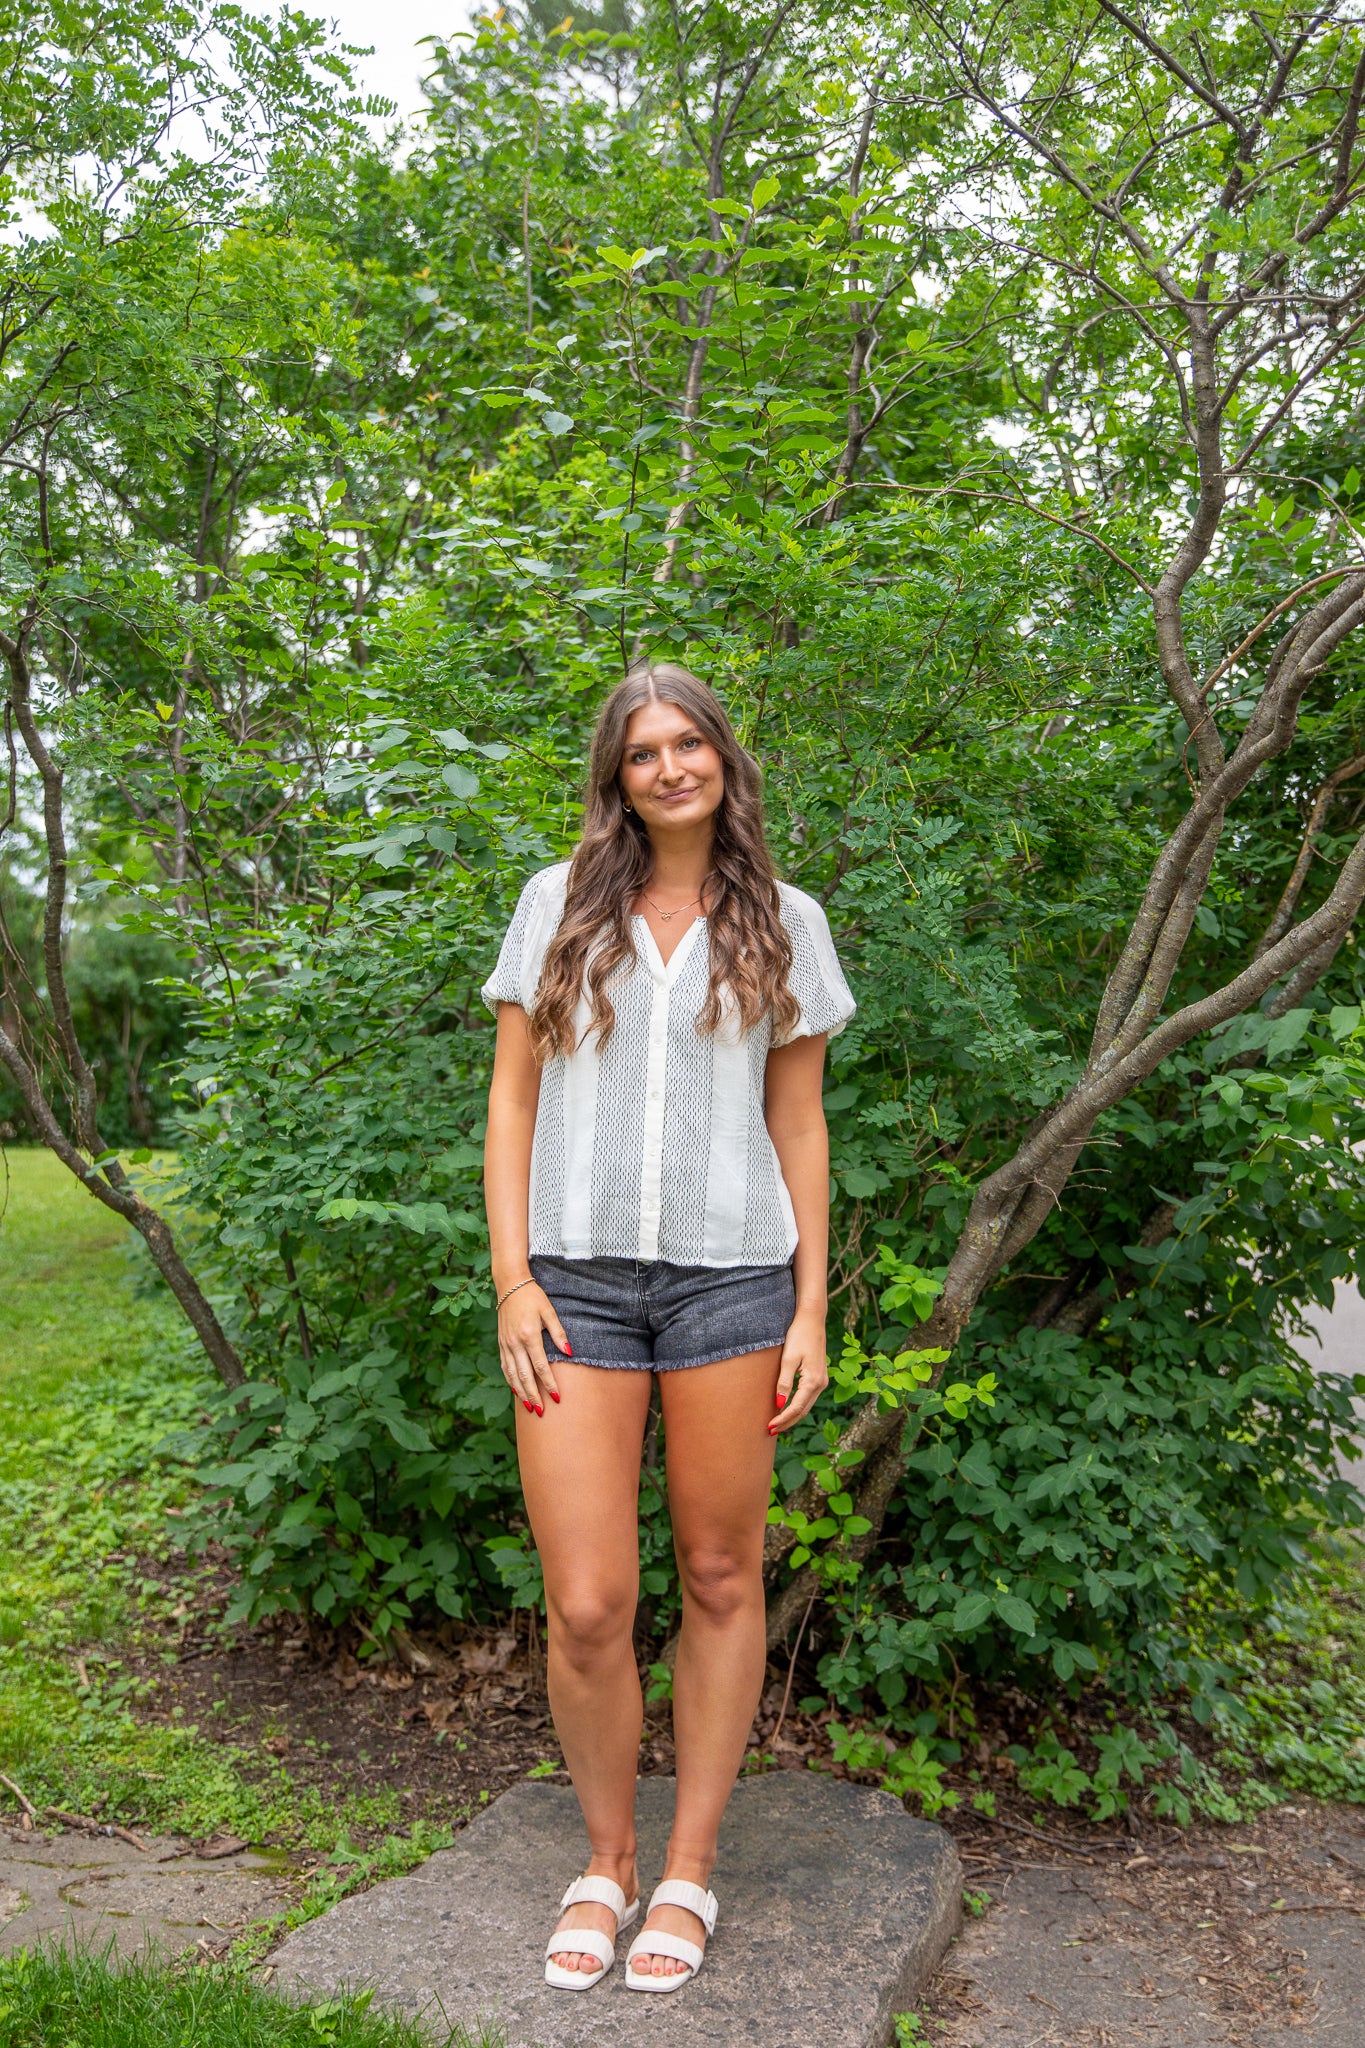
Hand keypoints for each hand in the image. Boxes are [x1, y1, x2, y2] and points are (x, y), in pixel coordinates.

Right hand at [497, 1281, 570, 1415]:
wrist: (509, 1286)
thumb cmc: (533, 1297)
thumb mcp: (549, 1311)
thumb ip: (558, 1333)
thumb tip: (569, 1352)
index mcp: (529, 1335)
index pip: (540, 1366)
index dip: (549, 1383)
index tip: (557, 1397)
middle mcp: (515, 1343)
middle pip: (524, 1376)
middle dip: (534, 1395)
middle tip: (542, 1411)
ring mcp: (506, 1345)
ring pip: (512, 1375)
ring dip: (521, 1393)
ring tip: (530, 1407)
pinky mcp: (501, 1344)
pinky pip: (505, 1367)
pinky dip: (510, 1381)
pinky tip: (516, 1390)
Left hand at [768, 1305, 827, 1435]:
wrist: (811, 1319)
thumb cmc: (798, 1336)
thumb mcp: (788, 1359)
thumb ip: (784, 1382)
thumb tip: (779, 1404)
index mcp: (813, 1381)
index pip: (797, 1407)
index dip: (783, 1419)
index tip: (769, 1427)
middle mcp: (821, 1384)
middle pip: (803, 1410)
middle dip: (787, 1422)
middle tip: (770, 1431)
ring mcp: (821, 1381)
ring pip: (806, 1405)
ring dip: (792, 1416)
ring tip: (776, 1424)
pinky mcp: (818, 1376)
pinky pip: (808, 1397)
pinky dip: (797, 1406)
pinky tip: (786, 1408)